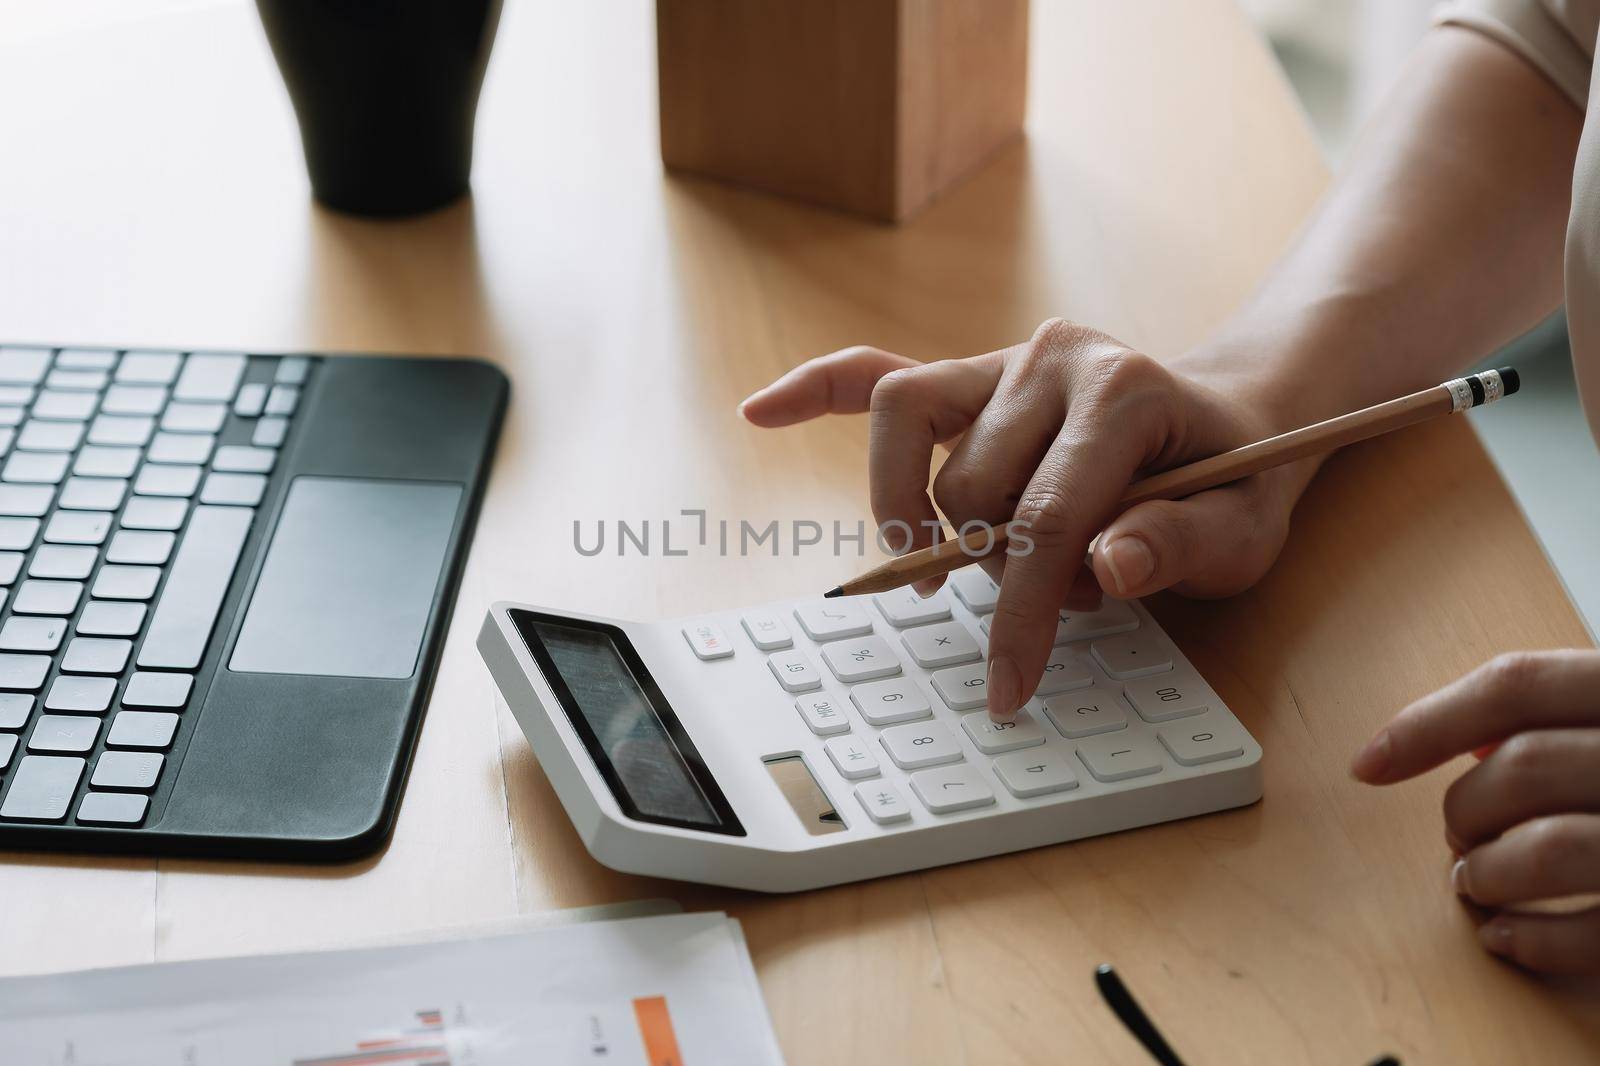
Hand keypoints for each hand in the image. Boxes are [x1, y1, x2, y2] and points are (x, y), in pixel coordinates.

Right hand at [739, 319, 1317, 719]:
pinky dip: (818, 392)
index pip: (1044, 517)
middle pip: (971, 490)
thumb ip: (1181, 545)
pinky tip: (761, 412)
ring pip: (918, 455)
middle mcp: (1052, 357)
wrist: (1230, 419)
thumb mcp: (1240, 531)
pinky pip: (876, 375)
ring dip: (947, 526)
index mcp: (1123, 392)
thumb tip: (1104, 563)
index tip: (1006, 687)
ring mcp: (1002, 361)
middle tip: (1067, 592)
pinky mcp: (970, 376)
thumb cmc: (1233, 481)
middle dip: (1005, 567)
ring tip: (998, 557)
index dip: (1021, 612)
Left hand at [1351, 650, 1599, 973]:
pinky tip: (1510, 939)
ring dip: (1485, 876)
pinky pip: (1595, 935)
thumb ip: (1576, 718)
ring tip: (1475, 885)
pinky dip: (1531, 942)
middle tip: (1458, 835)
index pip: (1518, 684)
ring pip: (1543, 850)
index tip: (1369, 763)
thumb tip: (1469, 743)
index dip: (1426, 722)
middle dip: (1462, 810)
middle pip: (1518, 768)